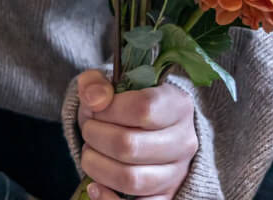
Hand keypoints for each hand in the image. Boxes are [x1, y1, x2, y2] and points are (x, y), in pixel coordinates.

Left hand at [76, 70, 197, 199]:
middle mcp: (184, 142)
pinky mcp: (167, 196)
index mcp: (177, 106)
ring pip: (131, 179)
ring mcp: (177, 174)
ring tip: (91, 154)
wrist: (139, 131)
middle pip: (130, 146)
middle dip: (95, 137)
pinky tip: (96, 186)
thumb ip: (95, 84)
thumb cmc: (123, 108)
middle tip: (88, 131)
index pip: (143, 108)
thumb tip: (94, 99)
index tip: (95, 108)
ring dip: (97, 167)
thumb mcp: (108, 87)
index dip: (109, 109)